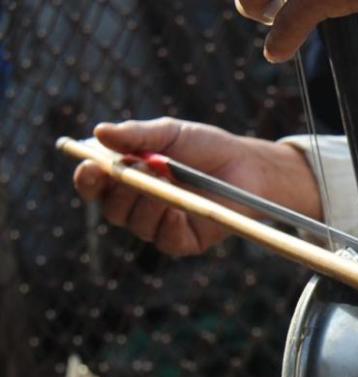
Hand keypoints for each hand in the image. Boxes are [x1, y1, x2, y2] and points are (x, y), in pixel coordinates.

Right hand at [74, 118, 320, 255]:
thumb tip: (99, 132)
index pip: (95, 186)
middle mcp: (139, 205)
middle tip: (138, 165)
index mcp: (128, 178)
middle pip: (112, 209)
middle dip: (120, 188)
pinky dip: (167, 222)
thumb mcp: (170, 132)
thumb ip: (136, 134)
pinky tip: (178, 207)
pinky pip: (164, 239)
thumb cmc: (206, 147)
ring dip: (147, 200)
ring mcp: (160, 225)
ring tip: (167, 178)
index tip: (91, 166)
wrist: (247, 166)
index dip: (88, 179)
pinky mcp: (184, 242)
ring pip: (136, 224)